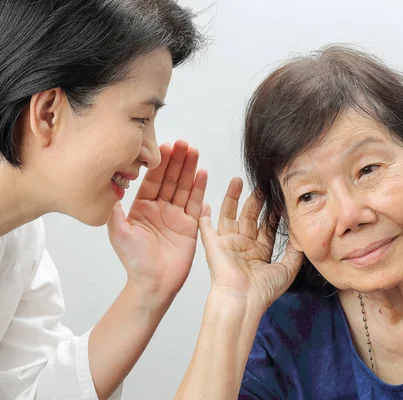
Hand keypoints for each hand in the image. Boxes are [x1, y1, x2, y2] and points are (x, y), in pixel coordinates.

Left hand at [108, 140, 207, 305]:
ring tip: (194, 151)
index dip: (158, 163)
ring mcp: (176, 215)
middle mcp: (160, 208)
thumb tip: (112, 186)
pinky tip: (202, 172)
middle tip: (182, 143)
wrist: (153, 283)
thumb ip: (115, 210)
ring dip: (189, 168)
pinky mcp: (190, 224)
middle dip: (176, 160)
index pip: (152, 179)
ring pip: (184, 186)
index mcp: (142, 207)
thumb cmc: (134, 261)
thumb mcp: (118, 232)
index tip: (164, 146)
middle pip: (170, 178)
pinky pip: (195, 202)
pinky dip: (199, 187)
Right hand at [199, 177, 302, 310]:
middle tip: (262, 184)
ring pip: (230, 215)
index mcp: (260, 252)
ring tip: (237, 181)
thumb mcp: (287, 269)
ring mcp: (229, 244)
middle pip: (250, 216)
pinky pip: (207, 228)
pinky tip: (204, 202)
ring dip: (232, 198)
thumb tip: (301, 236)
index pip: (267, 226)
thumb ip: (295, 252)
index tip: (279, 196)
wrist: (243, 300)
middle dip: (256, 200)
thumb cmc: (263, 291)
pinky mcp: (214, 245)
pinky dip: (204, 216)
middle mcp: (244, 246)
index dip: (273, 212)